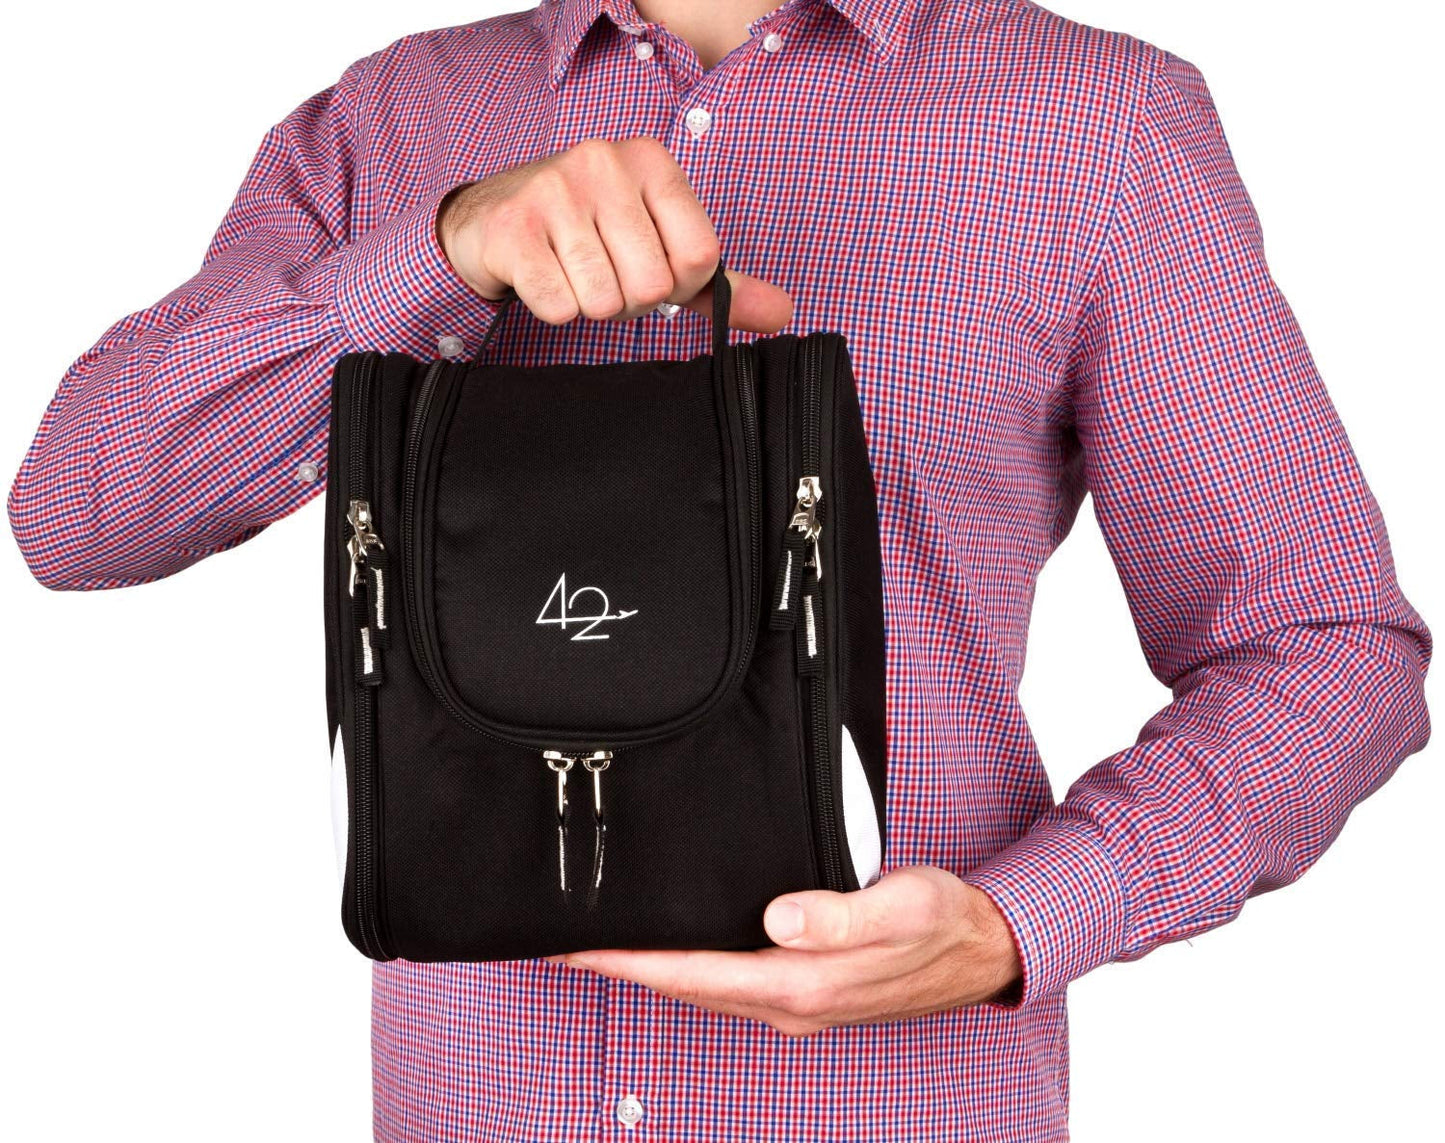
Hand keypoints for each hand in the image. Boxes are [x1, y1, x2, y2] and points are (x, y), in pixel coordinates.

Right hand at [437, 135, 793, 329]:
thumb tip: (783, 314)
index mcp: (652, 162)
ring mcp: (555, 191)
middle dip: (631, 300)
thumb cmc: (586, 231)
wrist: (491, 218)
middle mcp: (604, 163)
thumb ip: (719, 281)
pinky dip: (554, 308)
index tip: (652, 270)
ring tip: (572, 272)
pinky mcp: (513, 229)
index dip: (679, 285)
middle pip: (654, 285)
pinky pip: (560, 306)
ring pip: (606, 301)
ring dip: (591, 305)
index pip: (701, 257)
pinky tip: (542, 275)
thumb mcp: (658, 243)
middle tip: (604, 273)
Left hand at [544, 865, 1022, 1036]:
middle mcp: (788, 1000)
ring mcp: (794, 999)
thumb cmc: (943, 921)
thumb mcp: (899, 906)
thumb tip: (776, 918)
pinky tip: (672, 944)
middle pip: (683, 985)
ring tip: (600, 941)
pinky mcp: (803, 986)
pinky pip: (726, 979)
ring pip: (701, 985)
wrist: (985, 949)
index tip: (571, 947)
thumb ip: (839, 917)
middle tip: (559, 940)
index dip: (627, 961)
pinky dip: (685, 965)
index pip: (692, 973)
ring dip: (648, 966)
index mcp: (801, 982)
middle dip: (620, 965)